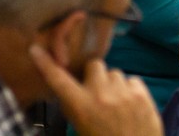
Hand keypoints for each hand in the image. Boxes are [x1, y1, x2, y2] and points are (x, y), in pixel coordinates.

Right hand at [28, 46, 160, 135]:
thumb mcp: (81, 128)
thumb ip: (75, 107)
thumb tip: (71, 89)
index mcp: (81, 107)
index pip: (58, 80)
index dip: (46, 64)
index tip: (36, 50)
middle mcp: (100, 95)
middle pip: (94, 65)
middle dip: (94, 76)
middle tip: (97, 92)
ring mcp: (123, 94)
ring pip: (114, 72)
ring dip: (113, 84)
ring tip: (116, 102)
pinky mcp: (142, 96)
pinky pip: (132, 80)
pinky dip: (130, 89)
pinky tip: (130, 104)